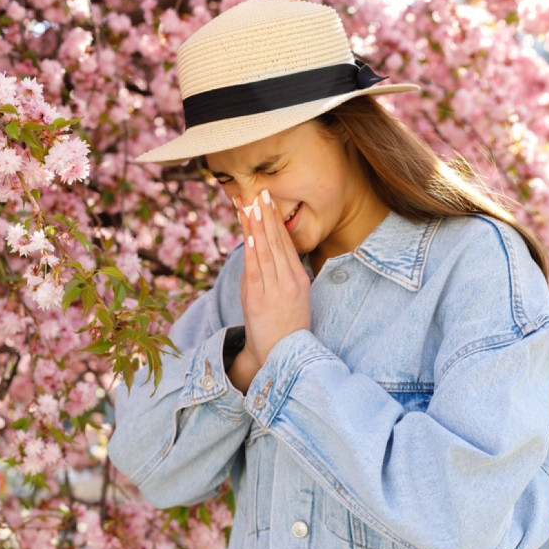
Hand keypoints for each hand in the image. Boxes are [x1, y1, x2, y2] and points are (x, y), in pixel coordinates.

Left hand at [231, 190, 310, 389]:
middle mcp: (289, 282)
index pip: (286, 244)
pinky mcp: (258, 299)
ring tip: (251, 204)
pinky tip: (248, 232)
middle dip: (267, 216)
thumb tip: (262, 250)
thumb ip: (279, 274)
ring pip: (265, 251)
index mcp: (300, 280)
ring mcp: (274, 290)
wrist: (278, 355)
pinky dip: (252, 248)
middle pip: (276, 243)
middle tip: (260, 193)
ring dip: (257, 226)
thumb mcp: (292, 297)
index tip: (268, 201)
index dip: (276, 221)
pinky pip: (255, 268)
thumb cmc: (285, 326)